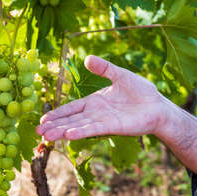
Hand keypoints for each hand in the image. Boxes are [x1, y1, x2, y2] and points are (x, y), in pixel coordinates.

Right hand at [36, 55, 167, 140]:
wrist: (158, 106)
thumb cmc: (141, 92)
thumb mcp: (120, 74)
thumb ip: (104, 68)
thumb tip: (87, 58)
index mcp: (94, 102)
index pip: (71, 108)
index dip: (57, 114)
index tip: (43, 119)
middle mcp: (95, 114)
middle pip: (71, 120)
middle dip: (54, 126)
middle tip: (38, 132)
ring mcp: (103, 121)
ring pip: (78, 126)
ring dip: (62, 131)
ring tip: (47, 137)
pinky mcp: (113, 127)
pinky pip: (94, 129)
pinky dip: (81, 132)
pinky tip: (68, 135)